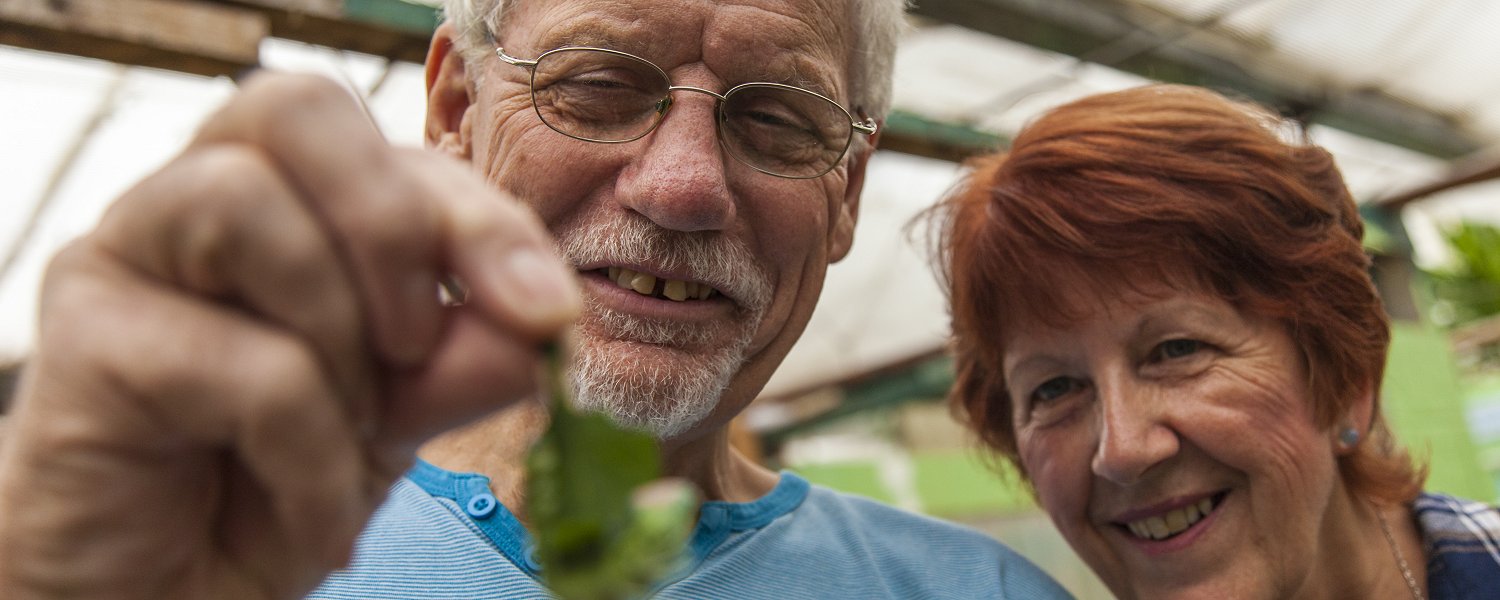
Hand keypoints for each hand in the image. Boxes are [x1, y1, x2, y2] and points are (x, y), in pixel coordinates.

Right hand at [0, 72, 578, 598]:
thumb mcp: (397, 419)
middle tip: (419, 344)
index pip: (392, 151)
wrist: (169, 596)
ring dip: (338, 337)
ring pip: (245, 205)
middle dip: (393, 223)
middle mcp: (193, 205)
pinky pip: (241, 363)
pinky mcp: (83, 345)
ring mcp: (124, 260)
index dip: (484, 221)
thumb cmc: (275, 488)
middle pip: (294, 109)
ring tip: (354, 435)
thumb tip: (534, 330)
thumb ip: (458, 362)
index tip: (549, 316)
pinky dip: (313, 453)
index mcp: (284, 201)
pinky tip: (317, 517)